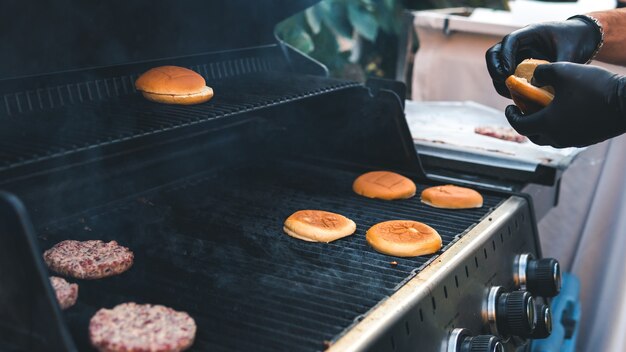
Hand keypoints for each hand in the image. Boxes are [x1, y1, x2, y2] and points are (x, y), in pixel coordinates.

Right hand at [486, 18, 599, 97]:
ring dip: (499, 82)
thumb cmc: (576, 41)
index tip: (508, 72)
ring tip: (510, 94)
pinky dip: (508, 87)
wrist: (582, 40)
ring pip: (497, 68)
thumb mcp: (570, 53)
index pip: (510, 41)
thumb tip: (542, 86)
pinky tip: (517, 97)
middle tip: (503, 82)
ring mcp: (517, 56)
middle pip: (495, 54)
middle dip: (495, 69)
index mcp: (530, 33)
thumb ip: (557, 68)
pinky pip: (506, 78)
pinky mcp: (520, 68)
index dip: (505, 56)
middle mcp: (519, 44)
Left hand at [506, 62, 625, 147]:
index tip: (510, 107)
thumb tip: (533, 78)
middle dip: (525, 124)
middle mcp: (558, 137)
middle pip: (533, 136)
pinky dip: (558, 128)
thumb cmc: (594, 85)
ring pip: (549, 138)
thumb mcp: (564, 70)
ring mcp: (574, 140)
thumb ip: (542, 72)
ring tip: (543, 112)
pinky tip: (564, 113)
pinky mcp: (587, 139)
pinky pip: (565, 137)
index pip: (520, 126)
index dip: (511, 116)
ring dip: (542, 127)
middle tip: (524, 111)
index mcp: (547, 123)